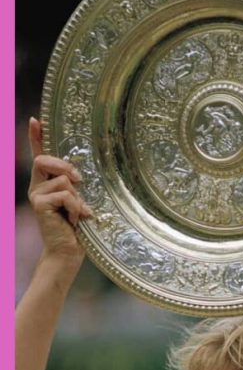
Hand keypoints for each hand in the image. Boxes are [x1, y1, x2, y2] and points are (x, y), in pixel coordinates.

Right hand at [27, 118, 90, 262]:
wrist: (68, 250)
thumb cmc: (78, 226)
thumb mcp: (79, 200)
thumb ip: (75, 185)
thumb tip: (78, 174)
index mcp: (47, 182)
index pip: (40, 155)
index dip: (36, 137)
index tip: (35, 119)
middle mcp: (37, 186)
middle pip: (46, 159)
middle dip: (65, 166)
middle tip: (80, 182)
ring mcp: (36, 194)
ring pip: (63, 180)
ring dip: (77, 198)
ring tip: (76, 213)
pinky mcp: (38, 204)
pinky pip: (65, 195)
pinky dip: (75, 207)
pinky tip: (73, 219)